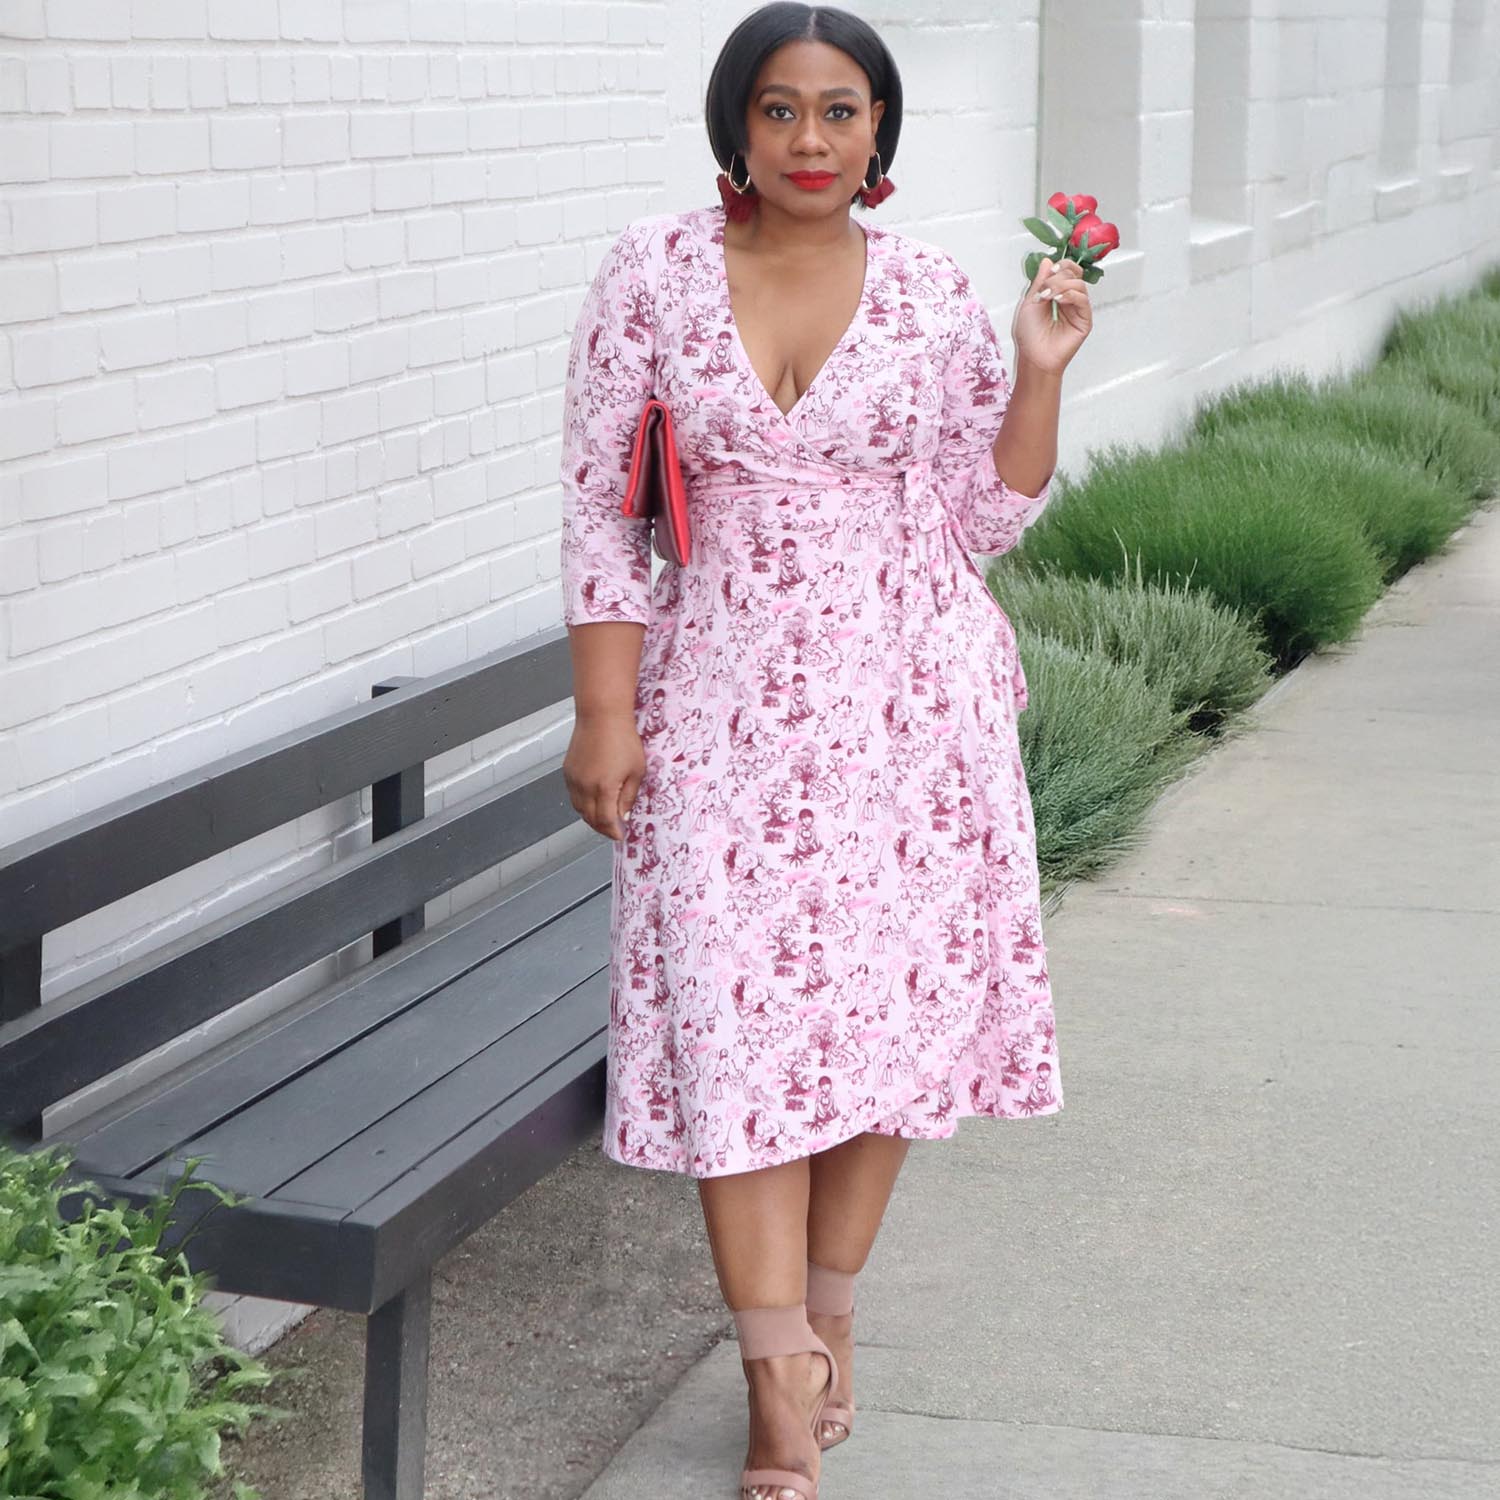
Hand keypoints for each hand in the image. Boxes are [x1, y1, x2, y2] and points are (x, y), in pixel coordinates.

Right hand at [564, 711, 644, 841]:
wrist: (601, 716)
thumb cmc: (623, 738)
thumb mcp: (636, 770)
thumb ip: (629, 796)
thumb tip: (624, 814)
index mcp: (604, 788)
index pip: (605, 821)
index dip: (613, 832)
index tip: (620, 835)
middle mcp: (585, 787)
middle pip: (590, 818)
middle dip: (602, 828)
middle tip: (613, 830)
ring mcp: (573, 779)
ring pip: (579, 809)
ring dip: (591, 817)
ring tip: (604, 818)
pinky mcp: (568, 771)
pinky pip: (573, 795)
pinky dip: (582, 804)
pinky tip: (593, 800)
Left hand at [1010, 256, 1091, 375]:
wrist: (1033, 356)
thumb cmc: (1030, 335)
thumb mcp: (1030, 302)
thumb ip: (1040, 281)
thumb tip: (1048, 261)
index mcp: (1057, 294)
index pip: (1067, 271)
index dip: (1061, 266)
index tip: (1050, 270)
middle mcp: (1069, 300)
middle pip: (1075, 274)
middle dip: (1059, 276)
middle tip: (1045, 287)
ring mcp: (1078, 310)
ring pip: (1079, 284)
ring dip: (1061, 286)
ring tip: (1047, 297)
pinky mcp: (1084, 320)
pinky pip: (1083, 300)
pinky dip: (1070, 295)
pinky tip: (1058, 301)